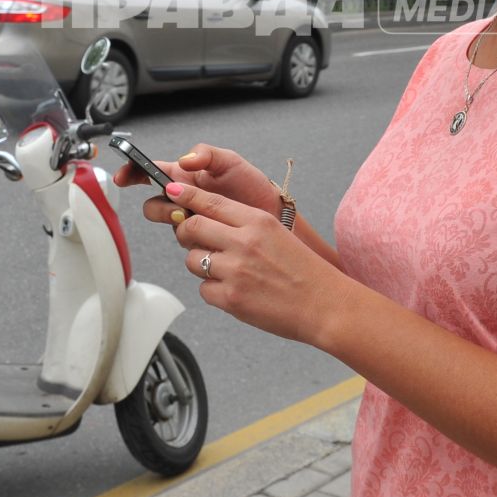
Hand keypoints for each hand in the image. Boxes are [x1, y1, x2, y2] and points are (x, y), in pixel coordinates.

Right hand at [116, 142, 282, 228]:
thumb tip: (184, 160)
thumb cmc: (253, 187)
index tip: (124, 177)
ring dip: (175, 222)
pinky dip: (190, 238)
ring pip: (167, 223)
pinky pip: (184, 241)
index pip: (151, 172)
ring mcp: (190, 220)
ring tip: (195, 219)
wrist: (273, 216)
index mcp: (186, 176)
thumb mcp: (231, 162)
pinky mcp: (200, 239)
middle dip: (160, 207)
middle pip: (153, 203)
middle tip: (178, 208)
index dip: (133, 172)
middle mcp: (184, 198)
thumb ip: (206, 154)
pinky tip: (205, 233)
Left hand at [164, 181, 347, 344]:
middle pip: (192, 227)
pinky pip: (203, 289)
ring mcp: (236, 271)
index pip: (210, 202)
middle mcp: (244, 242)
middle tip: (191, 238)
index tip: (172, 191)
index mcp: (257, 221)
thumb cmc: (304, 270)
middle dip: (185, 231)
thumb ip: (243, 225)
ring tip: (225, 271)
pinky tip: (235, 291)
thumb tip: (207, 220)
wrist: (325, 305)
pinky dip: (213, 291)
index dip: (186, 196)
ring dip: (201, 264)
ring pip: (193, 260)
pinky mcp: (231, 298)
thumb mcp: (277, 234)